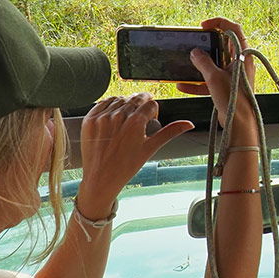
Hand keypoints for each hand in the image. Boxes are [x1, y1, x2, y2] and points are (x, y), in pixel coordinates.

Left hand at [76, 93, 194, 215]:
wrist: (101, 178)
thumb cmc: (126, 167)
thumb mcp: (150, 148)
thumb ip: (169, 132)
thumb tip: (188, 124)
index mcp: (135, 123)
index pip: (150, 103)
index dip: (153, 111)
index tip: (151, 118)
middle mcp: (118, 116)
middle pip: (135, 99)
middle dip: (141, 106)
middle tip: (140, 117)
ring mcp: (102, 117)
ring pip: (120, 99)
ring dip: (126, 105)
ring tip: (126, 120)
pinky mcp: (89, 119)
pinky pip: (103, 103)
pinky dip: (110, 107)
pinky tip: (113, 118)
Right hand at [175, 17, 257, 141]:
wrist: (239, 124)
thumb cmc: (233, 99)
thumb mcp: (214, 77)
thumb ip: (203, 62)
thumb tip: (195, 52)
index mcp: (242, 55)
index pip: (234, 29)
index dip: (219, 23)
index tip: (204, 26)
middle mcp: (240, 63)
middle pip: (223, 45)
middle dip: (206, 44)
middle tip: (193, 43)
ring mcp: (234, 75)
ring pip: (215, 63)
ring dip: (200, 64)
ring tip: (186, 62)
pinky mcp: (227, 87)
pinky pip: (211, 80)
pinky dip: (198, 82)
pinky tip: (182, 85)